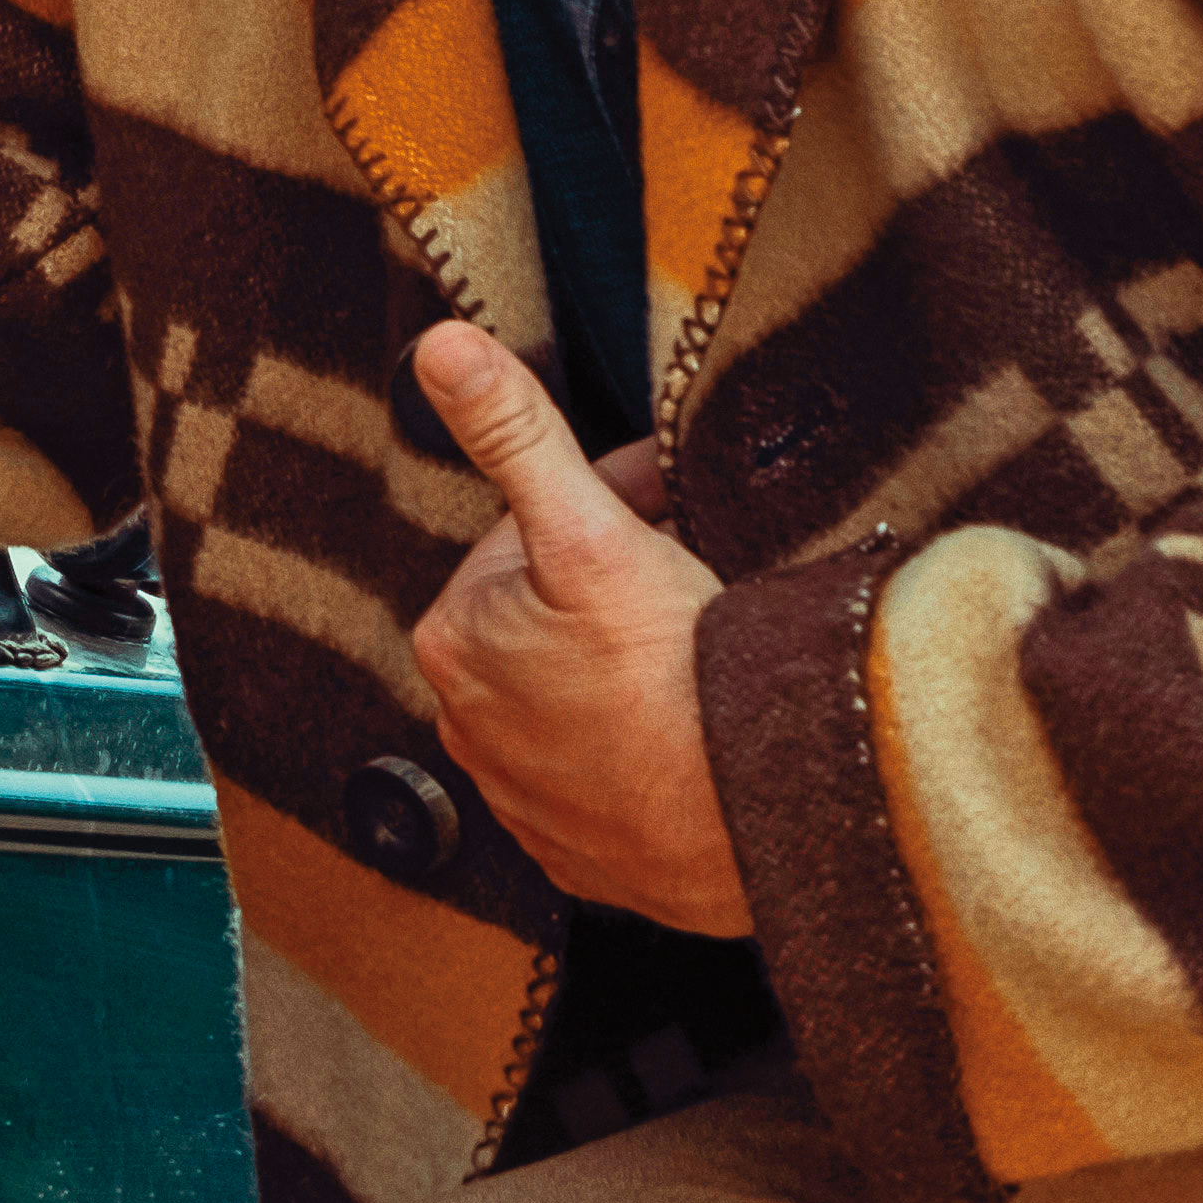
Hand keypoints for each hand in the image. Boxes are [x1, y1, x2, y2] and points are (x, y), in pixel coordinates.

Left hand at [404, 322, 750, 936]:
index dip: (598, 510)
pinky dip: (640, 748)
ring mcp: (524, 799)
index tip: (661, 504)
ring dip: (623, 669)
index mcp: (455, 639)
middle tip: (689, 577)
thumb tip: (442, 350)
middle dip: (608, 587)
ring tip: (695, 658)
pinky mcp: (582, 852)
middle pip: (547, 620)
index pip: (524, 541)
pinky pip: (607, 777)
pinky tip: (689, 732)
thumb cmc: (674, 678)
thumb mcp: (590, 531)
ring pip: (576, 696)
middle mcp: (469, 725)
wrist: (761, 819)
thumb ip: (514, 434)